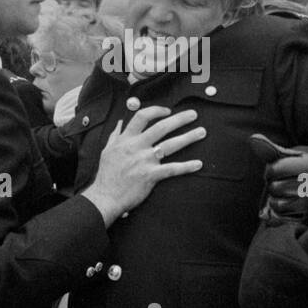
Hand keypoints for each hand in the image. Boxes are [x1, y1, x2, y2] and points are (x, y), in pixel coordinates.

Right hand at [81, 106, 203, 225]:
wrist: (105, 197)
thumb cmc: (107, 175)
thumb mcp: (107, 151)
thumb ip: (115, 135)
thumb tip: (120, 122)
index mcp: (126, 139)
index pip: (142, 116)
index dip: (157, 111)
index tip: (168, 111)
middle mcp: (136, 146)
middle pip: (162, 127)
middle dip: (180, 119)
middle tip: (194, 114)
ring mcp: (144, 161)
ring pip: (170, 145)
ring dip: (188, 137)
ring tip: (202, 132)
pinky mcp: (151, 175)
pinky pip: (172, 169)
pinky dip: (186, 166)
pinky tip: (198, 164)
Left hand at [249, 133, 307, 224]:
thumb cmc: (307, 171)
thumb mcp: (295, 158)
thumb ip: (273, 150)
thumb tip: (253, 138)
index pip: (274, 169)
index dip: (270, 171)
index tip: (278, 172)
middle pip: (274, 187)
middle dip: (273, 186)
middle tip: (282, 184)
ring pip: (276, 204)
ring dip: (275, 200)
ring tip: (284, 195)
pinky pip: (281, 217)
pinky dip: (279, 212)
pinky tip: (287, 206)